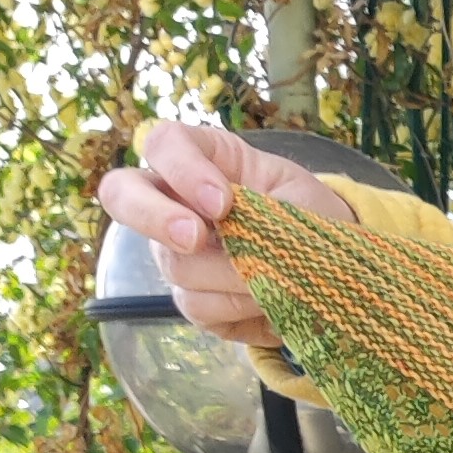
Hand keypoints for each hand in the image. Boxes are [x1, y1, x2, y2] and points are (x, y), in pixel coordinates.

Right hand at [96, 122, 358, 352]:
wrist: (330, 263)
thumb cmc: (312, 214)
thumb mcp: (302, 199)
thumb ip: (267, 210)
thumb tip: (241, 247)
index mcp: (205, 157)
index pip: (164, 143)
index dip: (183, 170)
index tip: (223, 203)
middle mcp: (174, 201)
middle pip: (122, 194)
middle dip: (155, 218)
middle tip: (196, 239)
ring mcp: (174, 251)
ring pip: (175, 265)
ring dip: (230, 277)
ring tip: (279, 278)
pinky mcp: (192, 297)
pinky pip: (198, 307)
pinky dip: (239, 309)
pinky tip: (270, 305)